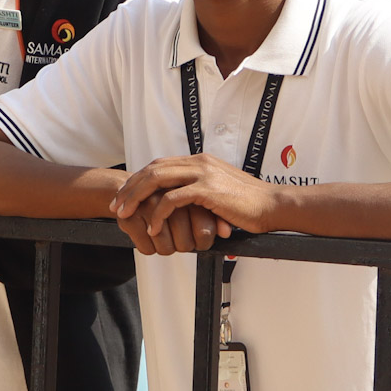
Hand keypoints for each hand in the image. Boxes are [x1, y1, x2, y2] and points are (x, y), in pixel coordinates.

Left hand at [109, 154, 281, 253]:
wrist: (274, 206)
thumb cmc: (248, 204)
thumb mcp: (218, 191)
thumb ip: (197, 190)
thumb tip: (176, 202)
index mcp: (199, 161)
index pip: (159, 165)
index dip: (138, 180)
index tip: (124, 196)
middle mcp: (198, 162)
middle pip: (152, 170)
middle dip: (129, 188)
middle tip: (116, 206)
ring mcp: (203, 174)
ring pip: (157, 180)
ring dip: (136, 199)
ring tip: (125, 215)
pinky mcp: (208, 190)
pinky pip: (172, 200)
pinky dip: (158, 214)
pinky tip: (153, 228)